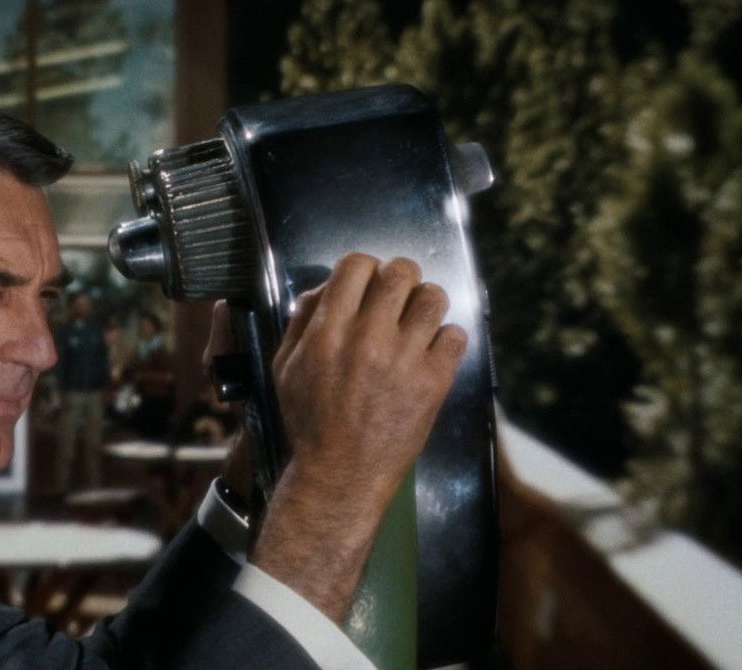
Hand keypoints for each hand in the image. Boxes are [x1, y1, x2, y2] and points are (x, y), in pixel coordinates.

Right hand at [253, 254, 465, 620]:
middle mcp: (367, 339)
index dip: (364, 268)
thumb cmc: (309, 422)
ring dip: (425, 304)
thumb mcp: (285, 367)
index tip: (366, 284)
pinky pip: (456, 335)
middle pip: (400, 272)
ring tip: (417, 322)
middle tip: (396, 298)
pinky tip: (429, 353)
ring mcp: (404, 360)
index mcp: (327, 332)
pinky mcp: (434, 382)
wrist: (340, 475)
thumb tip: (326, 287)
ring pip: (433, 297)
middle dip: (399, 278)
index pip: (356, 265)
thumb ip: (301, 321)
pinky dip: (445, 340)